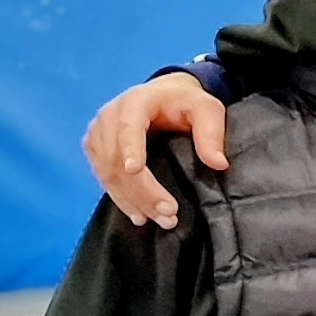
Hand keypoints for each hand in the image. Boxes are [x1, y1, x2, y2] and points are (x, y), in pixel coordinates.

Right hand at [86, 73, 227, 226]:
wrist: (165, 95)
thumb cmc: (186, 101)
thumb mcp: (207, 109)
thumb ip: (211, 133)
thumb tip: (218, 164)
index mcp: (136, 102)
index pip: (128, 126)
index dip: (130, 148)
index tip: (135, 170)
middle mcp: (110, 116)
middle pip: (118, 158)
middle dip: (142, 190)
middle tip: (168, 214)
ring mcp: (99, 133)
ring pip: (108, 172)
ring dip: (131, 200)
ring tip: (158, 220)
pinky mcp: (97, 148)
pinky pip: (103, 176)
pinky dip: (120, 197)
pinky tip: (138, 214)